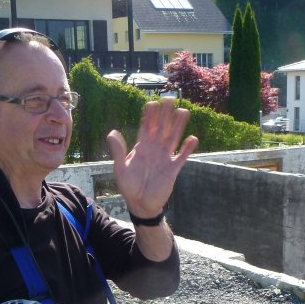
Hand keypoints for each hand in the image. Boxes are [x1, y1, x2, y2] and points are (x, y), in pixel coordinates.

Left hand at [107, 97, 197, 218]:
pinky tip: (192, 138)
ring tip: (184, 111)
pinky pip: (182, 156)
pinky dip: (188, 148)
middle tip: (169, 99)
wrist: (140, 204)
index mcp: (141, 147)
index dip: (149, 115)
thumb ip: (118, 151)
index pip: (146, 127)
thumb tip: (112, 132)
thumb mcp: (120, 169)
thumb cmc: (129, 187)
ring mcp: (165, 158)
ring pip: (173, 138)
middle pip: (162, 128)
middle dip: (165, 114)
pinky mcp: (173, 169)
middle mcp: (155, 149)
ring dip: (178, 125)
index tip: (152, 103)